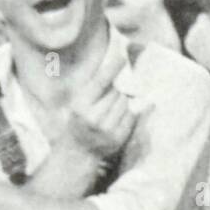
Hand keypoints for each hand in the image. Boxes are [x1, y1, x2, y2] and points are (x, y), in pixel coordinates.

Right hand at [63, 47, 136, 163]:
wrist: (79, 152)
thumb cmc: (78, 122)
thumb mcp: (78, 103)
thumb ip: (94, 87)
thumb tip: (113, 66)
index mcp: (81, 106)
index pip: (100, 82)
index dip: (112, 68)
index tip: (122, 57)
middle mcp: (94, 118)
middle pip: (116, 92)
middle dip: (115, 91)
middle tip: (105, 100)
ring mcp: (107, 129)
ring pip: (125, 103)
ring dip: (121, 102)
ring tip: (109, 111)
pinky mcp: (119, 137)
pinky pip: (131, 115)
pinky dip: (127, 113)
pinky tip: (116, 119)